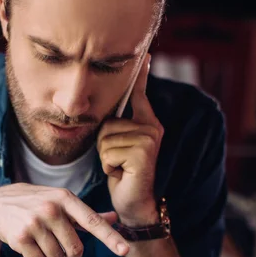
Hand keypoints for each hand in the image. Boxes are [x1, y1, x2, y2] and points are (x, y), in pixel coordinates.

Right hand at [0, 183, 128, 256]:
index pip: (93, 221)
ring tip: (38, 238)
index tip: (125, 250)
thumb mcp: (61, 202)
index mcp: (65, 198)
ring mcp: (34, 223)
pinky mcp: (20, 237)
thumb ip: (87, 214)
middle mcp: (51, 209)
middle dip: (69, 255)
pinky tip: (27, 244)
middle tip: (60, 247)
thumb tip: (115, 217)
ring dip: (50, 255)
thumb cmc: (36, 204)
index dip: (110, 238)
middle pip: (75, 249)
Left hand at [97, 54, 163, 225]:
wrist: (133, 203)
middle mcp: (152, 128)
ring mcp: (149, 139)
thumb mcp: (116, 145)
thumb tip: (104, 108)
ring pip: (105, 139)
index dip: (140, 74)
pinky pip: (108, 152)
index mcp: (147, 124)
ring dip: (105, 158)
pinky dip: (108, 167)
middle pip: (107, 124)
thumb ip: (116, 126)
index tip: (145, 53)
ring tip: (120, 168)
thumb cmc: (122, 174)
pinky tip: (122, 174)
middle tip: (118, 161)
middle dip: (103, 145)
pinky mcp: (143, 153)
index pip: (139, 95)